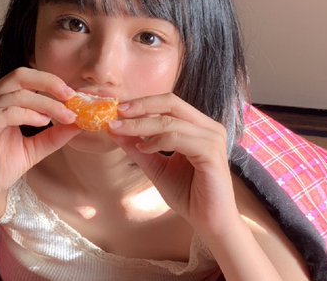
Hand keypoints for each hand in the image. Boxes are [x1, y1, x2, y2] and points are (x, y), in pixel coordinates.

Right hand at [0, 67, 80, 210]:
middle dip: (49, 82)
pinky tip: (42, 122)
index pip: (27, 78)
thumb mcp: (32, 151)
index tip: (76, 96)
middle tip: (71, 96)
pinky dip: (27, 114)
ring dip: (46, 103)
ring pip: (17, 94)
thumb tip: (79, 124)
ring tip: (65, 115)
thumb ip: (53, 137)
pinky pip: (5, 112)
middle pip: (20, 75)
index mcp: (0, 102)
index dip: (52, 83)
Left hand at [107, 94, 238, 233]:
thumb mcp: (156, 167)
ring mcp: (212, 138)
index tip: (117, 110)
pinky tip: (143, 148)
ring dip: (141, 124)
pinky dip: (156, 141)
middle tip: (116, 112)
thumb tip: (114, 130)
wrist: (209, 223)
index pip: (169, 104)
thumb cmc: (188, 195)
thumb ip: (138, 148)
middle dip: (140, 106)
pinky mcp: (211, 152)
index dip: (142, 103)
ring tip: (120, 130)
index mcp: (199, 126)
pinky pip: (177, 138)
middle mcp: (208, 127)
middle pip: (171, 103)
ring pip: (170, 121)